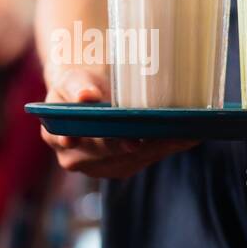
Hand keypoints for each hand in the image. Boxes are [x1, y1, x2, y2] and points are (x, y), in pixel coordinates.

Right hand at [42, 66, 195, 179]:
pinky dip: (167, 148)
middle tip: (174, 133)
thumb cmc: (76, 85)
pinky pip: (147, 159)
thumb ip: (76, 88)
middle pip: (117, 155)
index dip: (113, 143)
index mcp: (58, 138)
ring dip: (163, 148)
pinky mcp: (121, 167)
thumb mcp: (70, 80)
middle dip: (146, 145)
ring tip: (188, 134)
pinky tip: (186, 137)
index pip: (89, 143)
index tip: (135, 141)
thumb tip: (85, 96)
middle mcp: (77, 160)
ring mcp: (100, 167)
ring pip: (137, 160)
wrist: (82, 94)